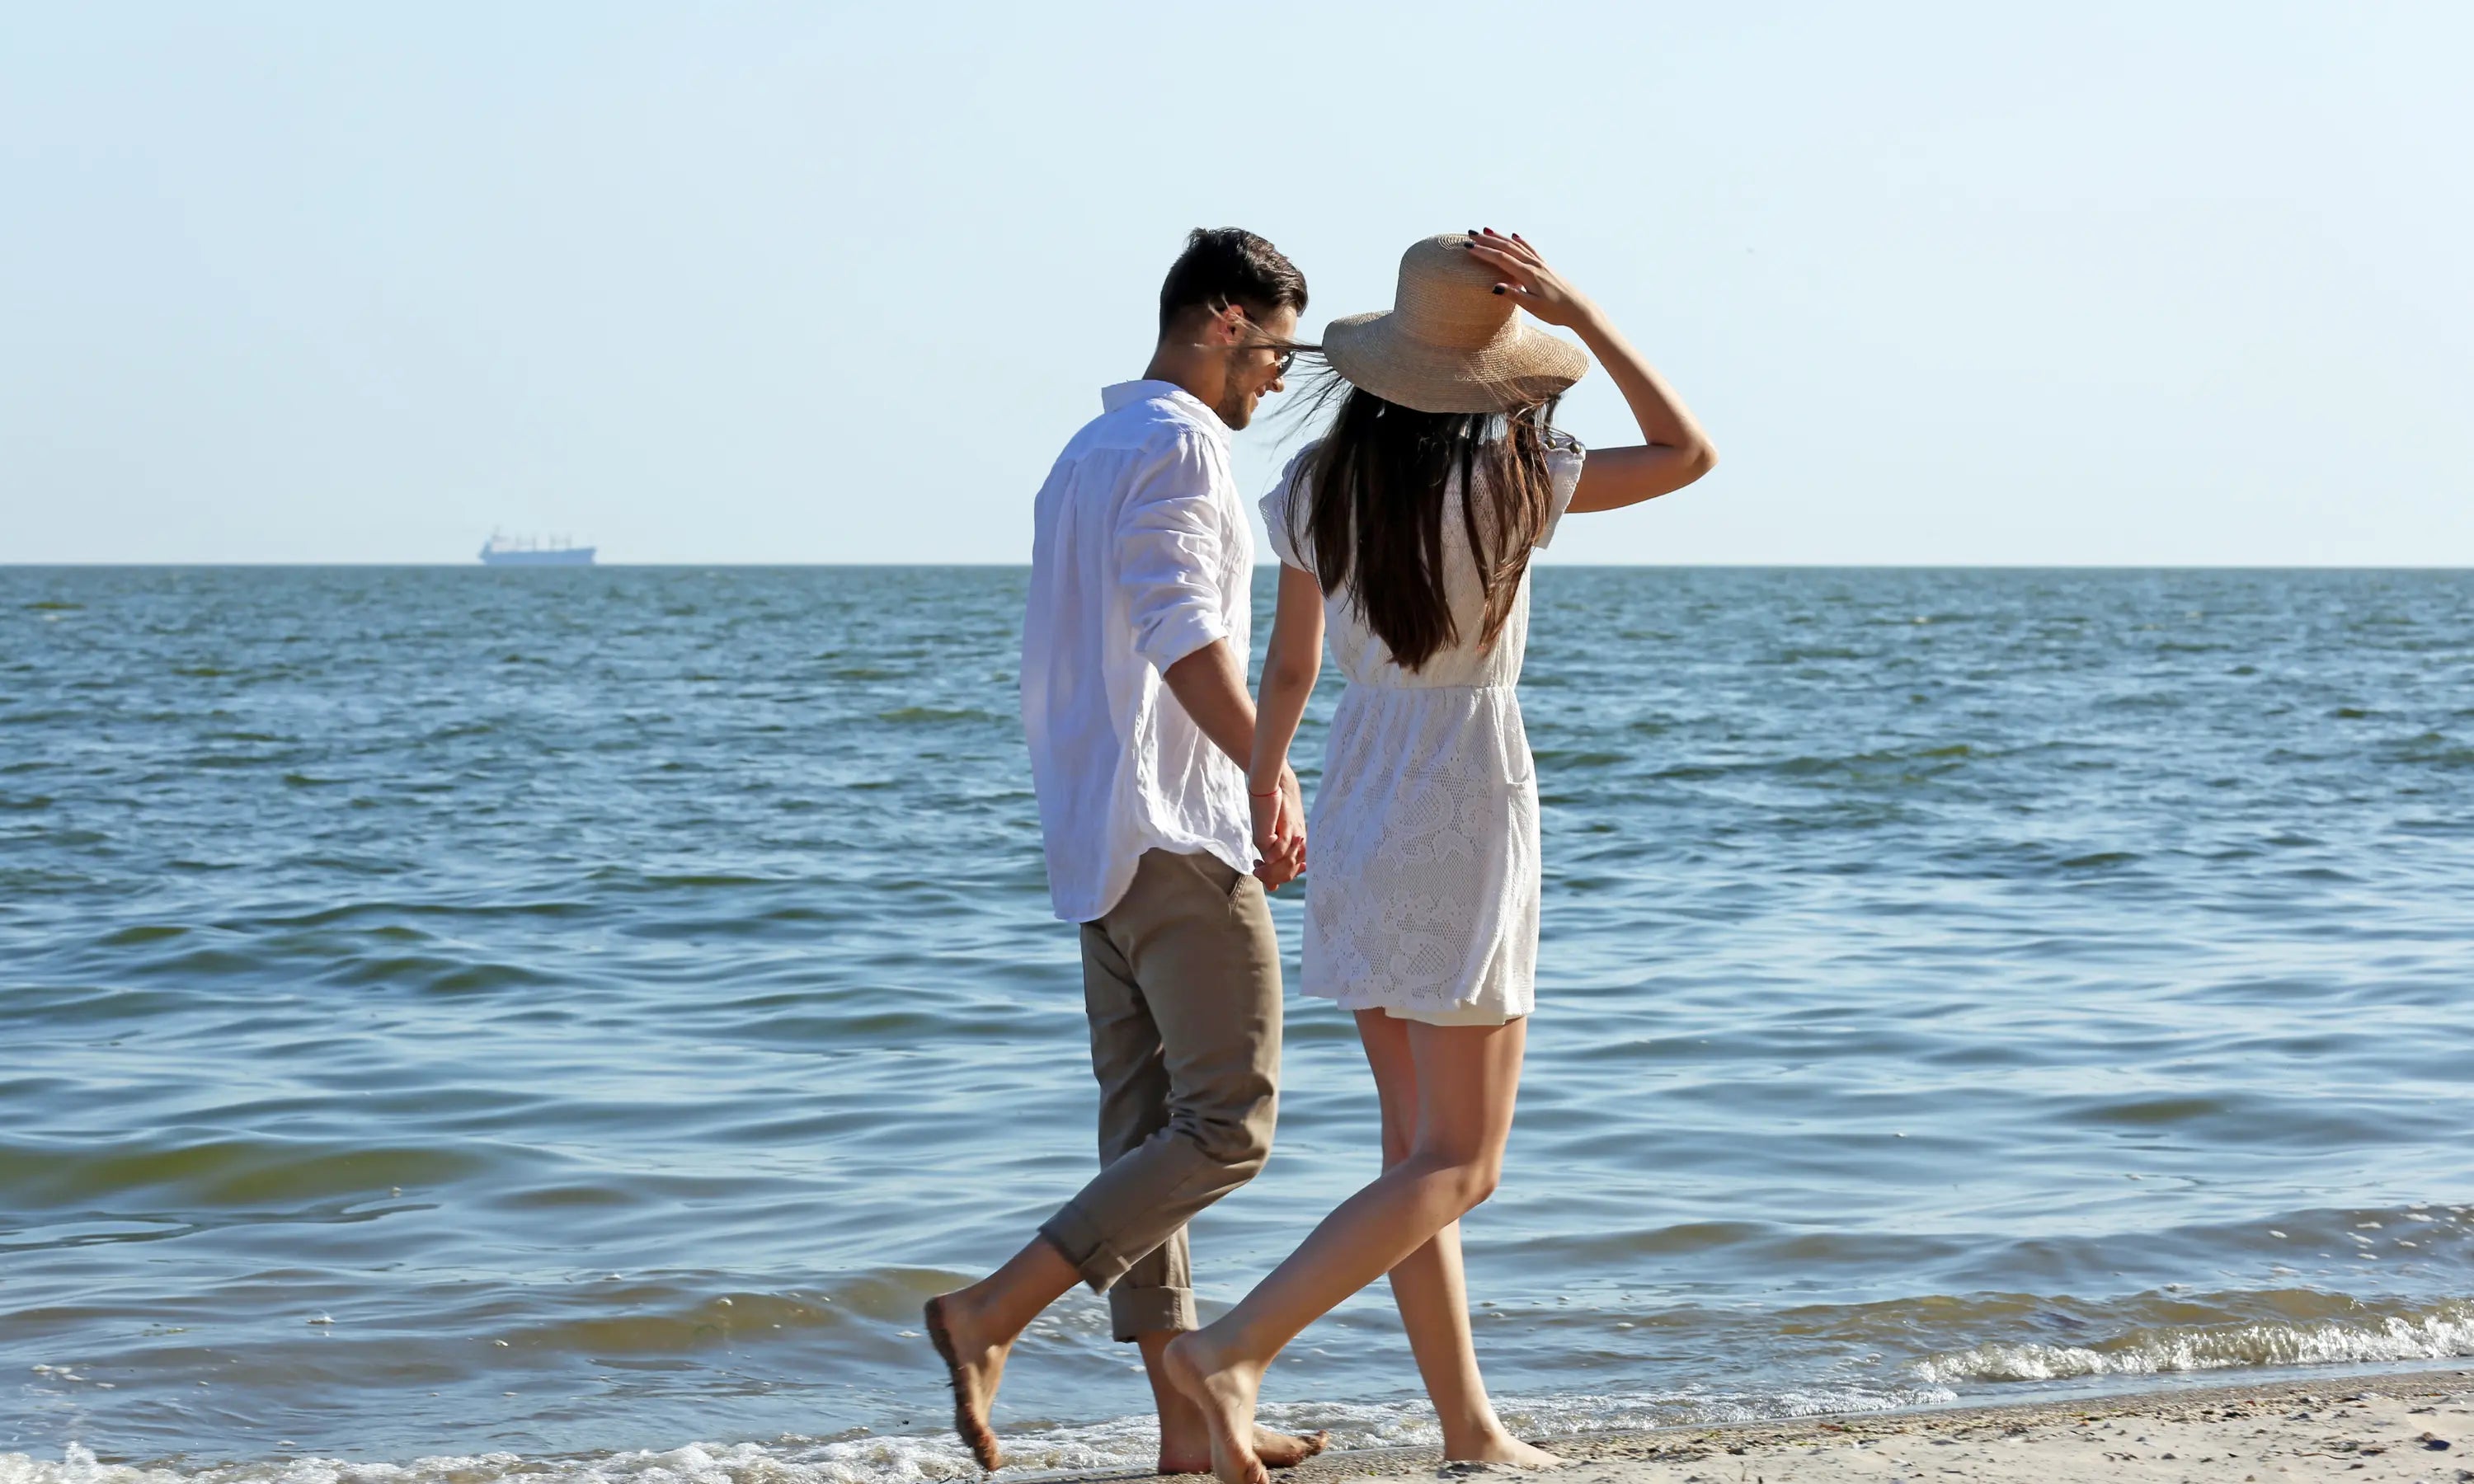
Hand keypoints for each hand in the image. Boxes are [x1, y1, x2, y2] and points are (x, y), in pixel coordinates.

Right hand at [1250, 765, 1306, 888]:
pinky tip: (1262, 860)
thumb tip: (1274, 888)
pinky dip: (1273, 856)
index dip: (1278, 878)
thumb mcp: (1270, 839)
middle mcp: (1300, 843)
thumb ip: (1272, 861)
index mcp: (1298, 847)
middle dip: (1272, 876)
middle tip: (1257, 870)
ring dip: (1270, 869)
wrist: (1274, 787)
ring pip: (1287, 863)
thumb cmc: (1272, 812)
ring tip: (1257, 865)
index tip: (1261, 873)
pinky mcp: (1288, 828)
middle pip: (1290, 871)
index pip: (1292, 873)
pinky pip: (1283, 848)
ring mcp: (1295, 836)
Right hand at [1463, 228, 1596, 328]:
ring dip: (1500, 237)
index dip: (1484, 252)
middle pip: (1507, 247)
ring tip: (1486, 231)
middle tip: (1470, 234)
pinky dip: (1519, 241)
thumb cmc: (1556, 312)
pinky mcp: (1545, 265)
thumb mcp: (1533, 308)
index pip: (1501, 259)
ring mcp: (1540, 263)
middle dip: (1488, 240)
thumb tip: (1494, 287)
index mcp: (1528, 275)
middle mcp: (1534, 265)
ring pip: (1517, 245)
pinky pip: (1529, 249)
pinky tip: (1514, 235)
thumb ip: (1514, 295)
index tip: (1468, 247)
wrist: (1579, 308)